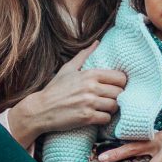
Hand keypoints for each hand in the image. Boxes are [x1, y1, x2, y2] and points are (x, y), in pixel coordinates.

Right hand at [9, 50, 127, 142]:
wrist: (40, 109)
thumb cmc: (55, 89)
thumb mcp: (68, 68)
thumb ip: (84, 55)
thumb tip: (98, 42)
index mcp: (90, 74)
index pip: (120, 77)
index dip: (120, 83)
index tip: (115, 87)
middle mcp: (91, 87)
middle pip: (119, 93)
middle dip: (117, 97)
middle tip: (110, 99)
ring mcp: (89, 103)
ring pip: (114, 106)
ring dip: (111, 109)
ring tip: (104, 108)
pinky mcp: (86, 117)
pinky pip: (106, 118)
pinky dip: (104, 119)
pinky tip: (98, 116)